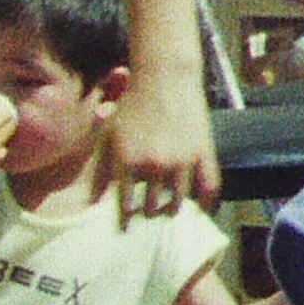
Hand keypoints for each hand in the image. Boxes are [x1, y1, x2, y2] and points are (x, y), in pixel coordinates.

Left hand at [106, 64, 219, 216]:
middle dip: (148, 214)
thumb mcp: (110, 135)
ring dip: (172, 211)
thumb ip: (101, 170)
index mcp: (128, 162)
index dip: (126, 220)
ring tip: (169, 211)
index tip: (127, 226)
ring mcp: (181, 161)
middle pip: (152, 207)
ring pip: (178, 202)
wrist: (165, 78)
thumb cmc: (133, 105)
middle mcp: (154, 166)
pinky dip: (208, 203)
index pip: (126, 205)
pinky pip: (209, 186)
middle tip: (149, 215)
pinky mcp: (203, 153)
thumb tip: (93, 203)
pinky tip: (204, 210)